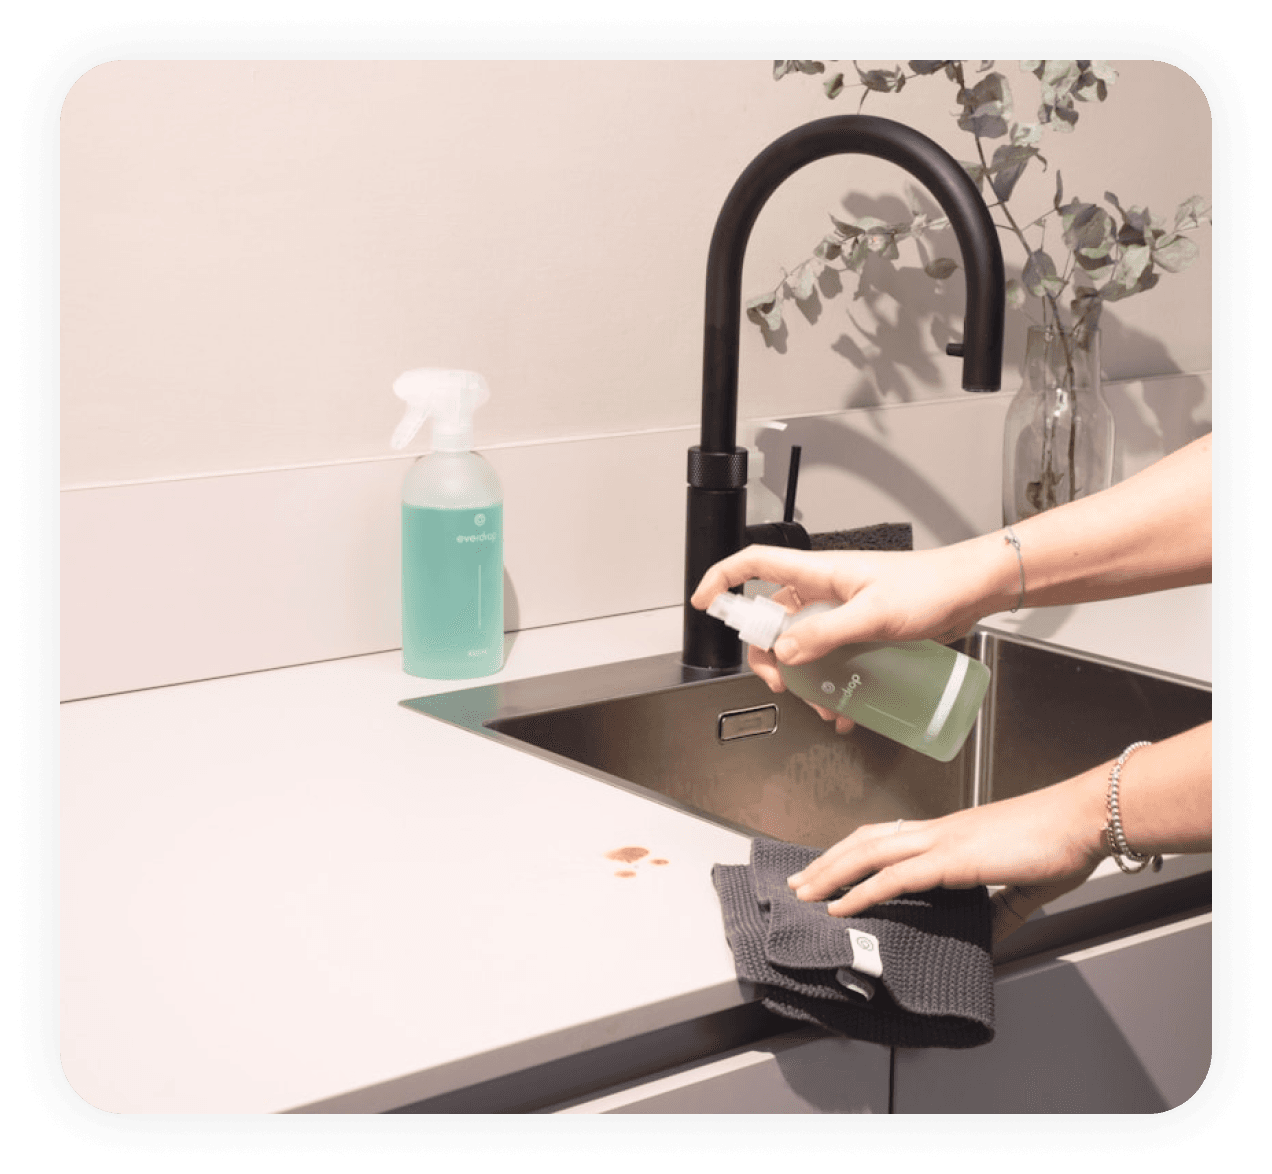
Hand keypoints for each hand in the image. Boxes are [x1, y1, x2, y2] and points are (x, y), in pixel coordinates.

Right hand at [690, 541, 1003, 733]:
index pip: (754, 565)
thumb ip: (827, 633)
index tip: (705, 604)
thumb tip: (786, 652)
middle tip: (781, 682)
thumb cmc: (931, 587)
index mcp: (819, 573)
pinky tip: (847, 706)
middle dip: (769, 655)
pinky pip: (832, 657)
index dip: (723, 580)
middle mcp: (824, 590)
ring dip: (805, 678)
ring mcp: (842, 611)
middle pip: (772, 619)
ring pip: (802, 645)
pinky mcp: (861, 630)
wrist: (971, 592)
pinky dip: (832, 683)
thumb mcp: (874, 614)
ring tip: (823, 703)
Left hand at [785, 771, 1108, 943]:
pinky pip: (895, 876)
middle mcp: (938, 831)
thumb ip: (1001, 909)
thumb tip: (989, 933)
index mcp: (951, 834)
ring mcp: (942, 841)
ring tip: (806, 893)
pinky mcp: (953, 858)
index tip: (830, 869)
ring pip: (869, 853)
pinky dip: (862, 891)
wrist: (1083, 819)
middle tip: (799, 882)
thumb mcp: (1023, 884)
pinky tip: (842, 906)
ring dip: (831, 873)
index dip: (853, 852)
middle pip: (865, 841)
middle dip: (827, 862)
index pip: (887, 837)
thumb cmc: (1060, 841)